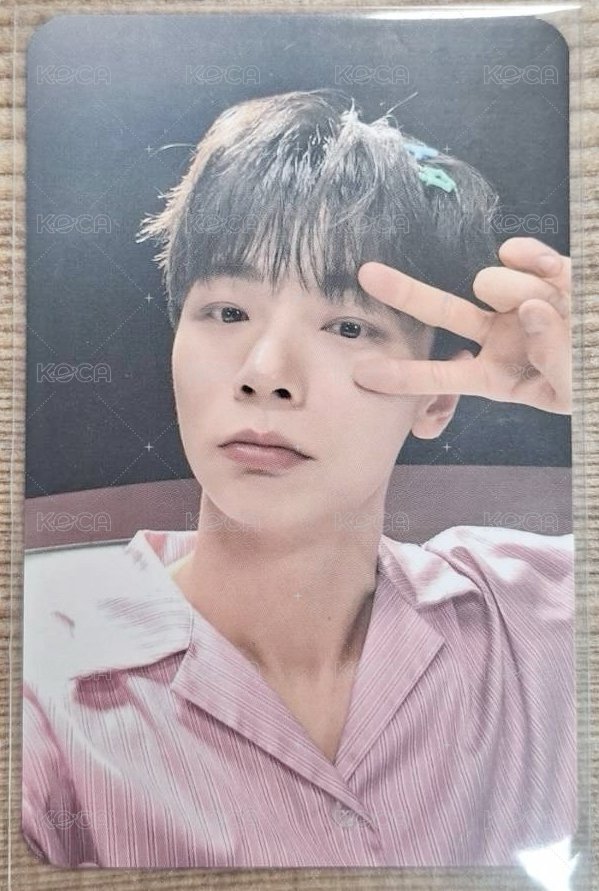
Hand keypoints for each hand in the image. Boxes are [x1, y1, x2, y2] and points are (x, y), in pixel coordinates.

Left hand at [353, 237, 571, 415]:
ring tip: (562, 309)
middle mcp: (498, 336)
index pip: (441, 377)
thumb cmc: (594, 383)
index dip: (403, 377)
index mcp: (495, 377)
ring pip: (490, 281)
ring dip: (515, 291)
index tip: (361, 375)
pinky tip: (553, 272)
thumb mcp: (573, 389)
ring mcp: (517, 302)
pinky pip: (521, 255)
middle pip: (441, 311)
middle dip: (404, 292)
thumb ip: (552, 355)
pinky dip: (531, 257)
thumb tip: (529, 306)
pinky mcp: (545, 272)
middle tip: (365, 273)